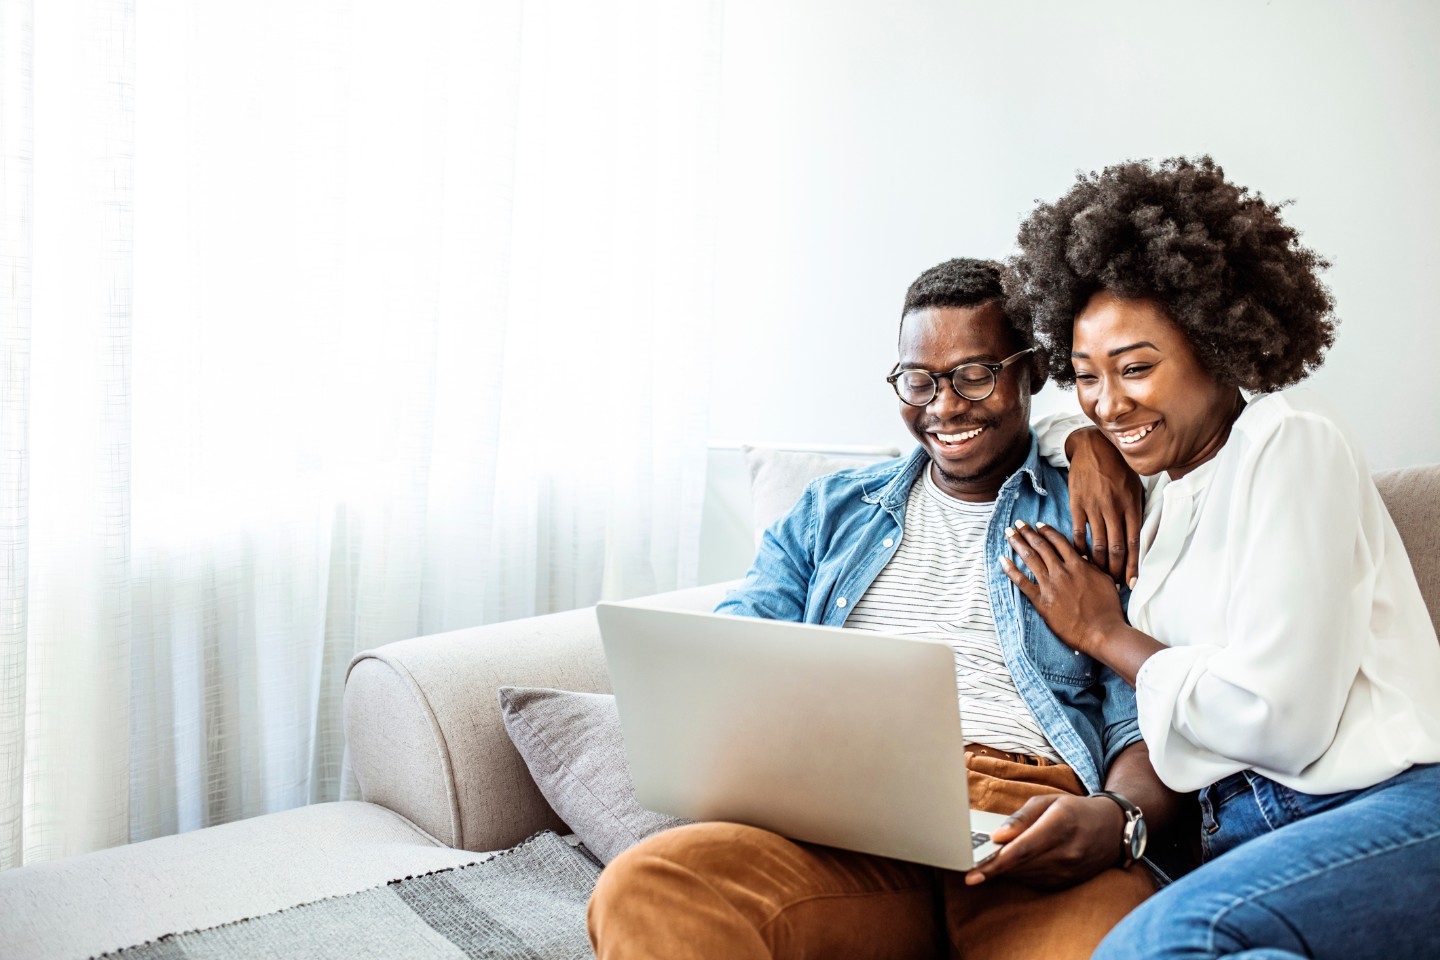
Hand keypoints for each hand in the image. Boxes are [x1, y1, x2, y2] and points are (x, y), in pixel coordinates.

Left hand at [964, 794, 1125, 889]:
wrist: (1112, 830)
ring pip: (1025, 875)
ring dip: (1005, 870)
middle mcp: (1066, 852)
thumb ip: (1020, 818)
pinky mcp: (1068, 882)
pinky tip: (1014, 863)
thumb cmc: (1075, 810)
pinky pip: (1035, 881)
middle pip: (1020, 865)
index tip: (972, 874)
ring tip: (989, 861)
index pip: (1021, 850)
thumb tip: (997, 836)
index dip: (995, 863)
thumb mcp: (1048, 802)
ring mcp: (1069, 871)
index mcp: (1059, 825)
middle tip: (969, 867)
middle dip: (992, 868)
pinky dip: (1020, 873)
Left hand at [998, 520, 1125, 657]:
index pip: (1059, 541)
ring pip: (1030, 558)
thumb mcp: (1104, 580)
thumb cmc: (1107, 609)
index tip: (1038, 524)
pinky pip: (1022, 582)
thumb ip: (1090, 567)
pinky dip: (1011, 570)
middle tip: (1017, 523)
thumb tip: (1081, 556)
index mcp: (1078, 564)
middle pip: (1041, 546)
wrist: (1102, 631)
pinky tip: (1002, 560)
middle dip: (1027, 532)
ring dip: (1017, 543)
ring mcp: (1050, 585)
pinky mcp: (1041, 601)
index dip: (1046, 531)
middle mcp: (1062, 571)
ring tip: (1008, 534)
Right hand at [1064, 426, 1142, 586]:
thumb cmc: (1118, 468)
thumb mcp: (1135, 487)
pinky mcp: (1077, 504)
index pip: (1134, 543)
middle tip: (1114, 583)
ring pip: (1098, 544)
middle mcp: (1114, 509)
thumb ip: (1137, 510)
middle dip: (1116, 570)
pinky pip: (1079, 533)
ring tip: (1099, 575)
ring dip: (1099, 564)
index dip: (1133, 565)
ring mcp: (1094, 507)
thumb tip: (1138, 536)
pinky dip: (1080, 549)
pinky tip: (1081, 559)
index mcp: (1131, 505)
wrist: (1094, 447)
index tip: (1132, 582)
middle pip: (1116, 548)